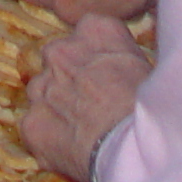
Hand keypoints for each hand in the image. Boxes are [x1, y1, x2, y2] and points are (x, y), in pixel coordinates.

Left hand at [21, 13, 152, 181]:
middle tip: (91, 103)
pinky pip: (34, 128)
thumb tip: (119, 65)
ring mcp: (41, 87)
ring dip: (55, 106)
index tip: (105, 74)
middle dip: (69, 78)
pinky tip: (70, 150)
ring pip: (41, 92)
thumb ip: (120, 54)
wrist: (133, 148)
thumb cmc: (151, 107)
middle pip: (57, 59)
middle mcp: (60, 51)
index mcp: (93, 30)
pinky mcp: (30, 123)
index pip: (87, 32)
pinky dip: (47, 139)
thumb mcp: (146, 64)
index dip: (95, 56)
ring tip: (81, 129)